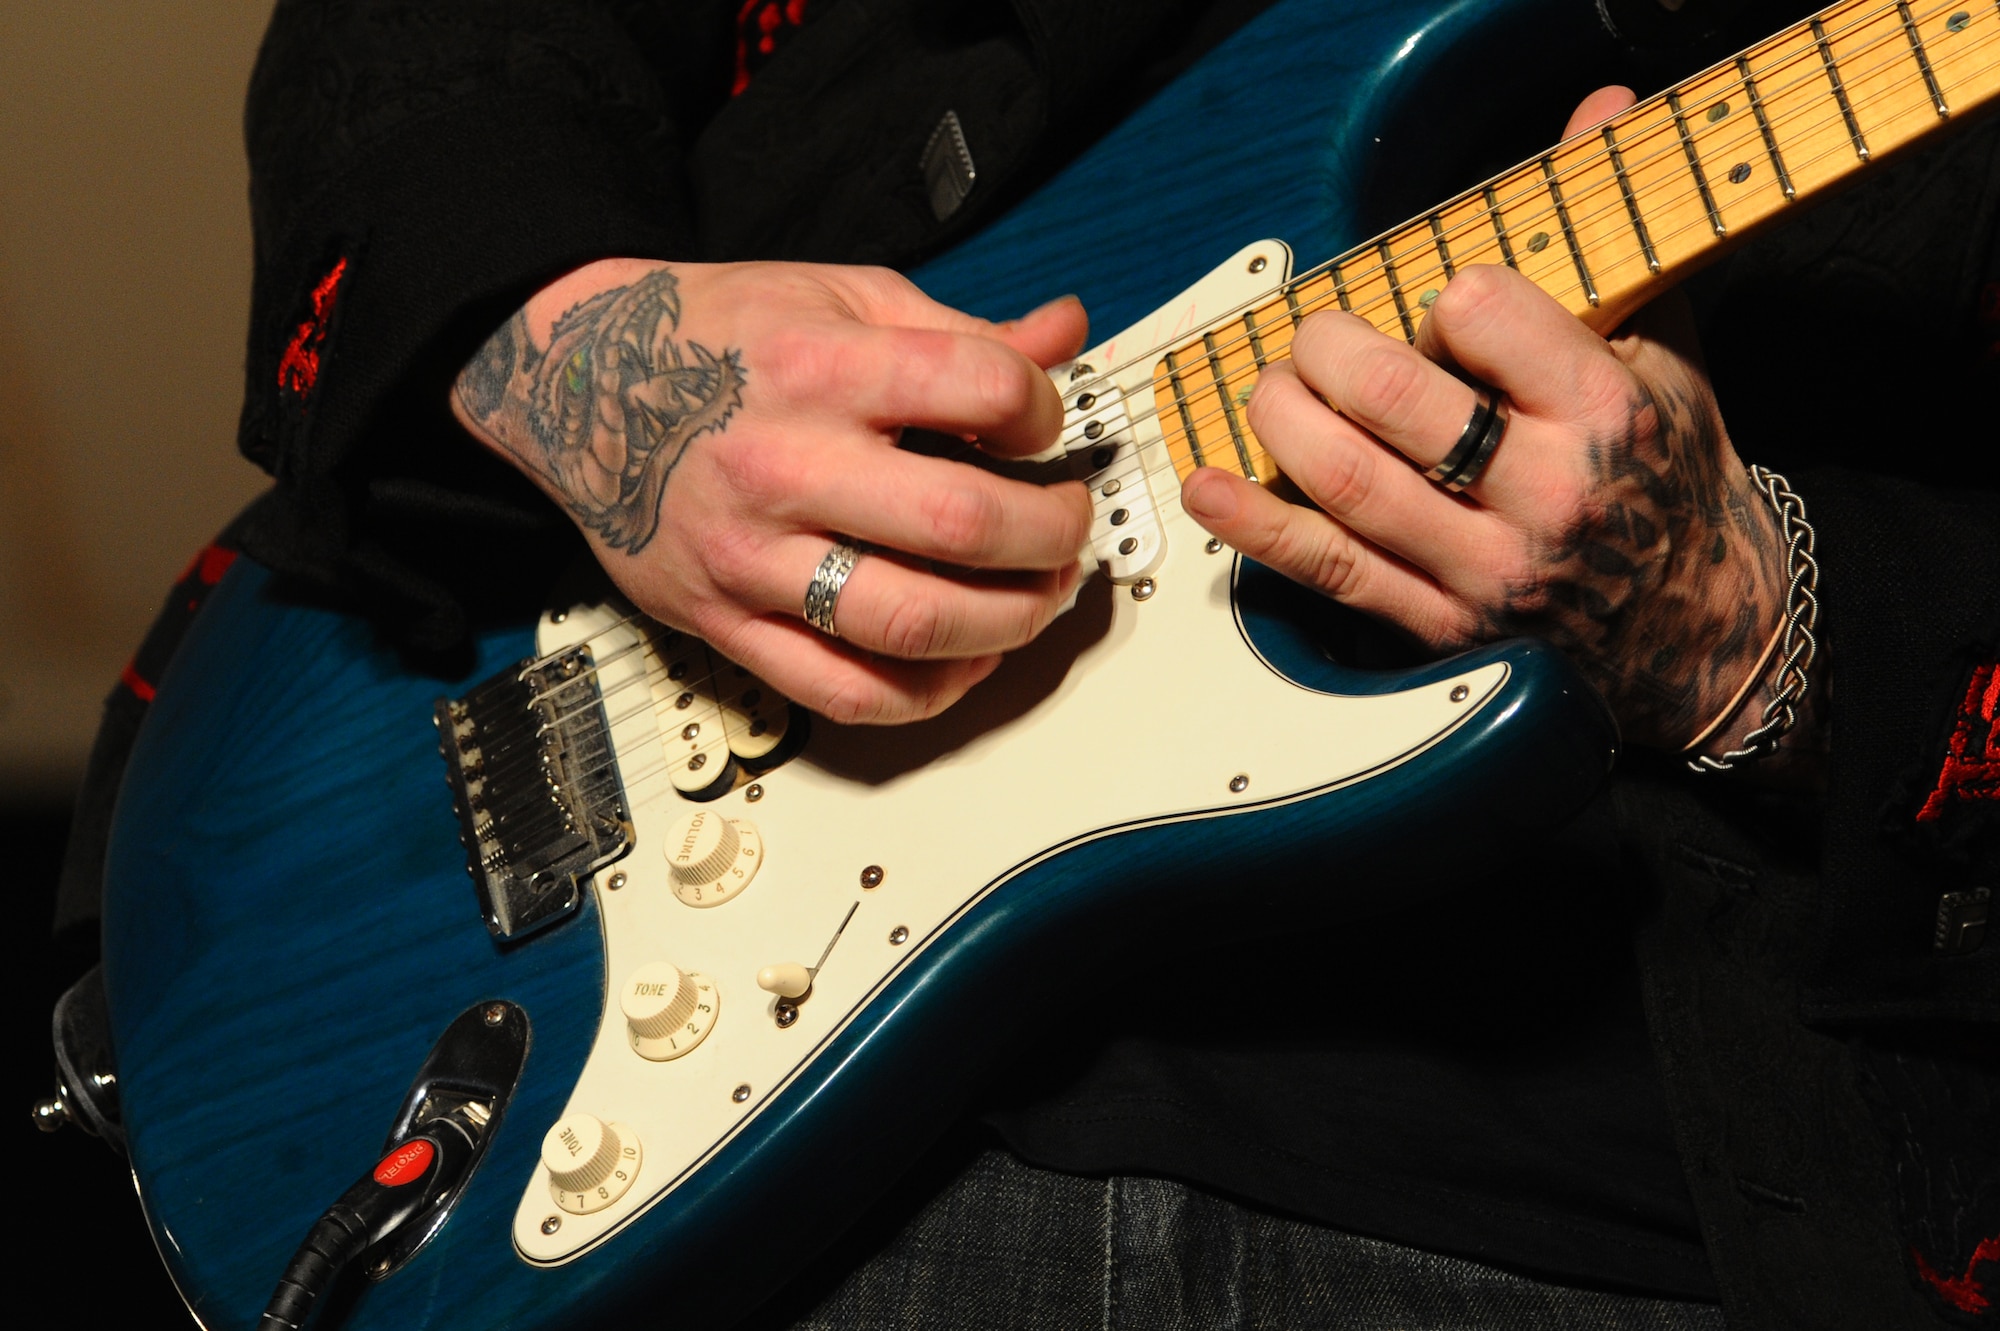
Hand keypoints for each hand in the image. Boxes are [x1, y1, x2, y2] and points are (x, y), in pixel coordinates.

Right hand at [453, 259, 1092, 724]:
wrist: (577, 383)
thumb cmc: (715, 338)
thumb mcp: (838, 296)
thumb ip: (958, 328)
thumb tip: (1063, 333)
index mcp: (818, 366)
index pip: (979, 391)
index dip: (1042, 411)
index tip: (1040, 426)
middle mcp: (782, 465)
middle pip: (960, 524)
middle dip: (1051, 534)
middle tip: (1066, 525)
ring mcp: (750, 556)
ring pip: (911, 623)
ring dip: (1009, 621)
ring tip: (1037, 595)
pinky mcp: (726, 624)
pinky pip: (845, 691)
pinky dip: (928, 692)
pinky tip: (965, 658)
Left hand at [1180, 88, 1796, 757]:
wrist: (1700, 623)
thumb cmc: (1668, 475)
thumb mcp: (1662, 350)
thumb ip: (1609, 238)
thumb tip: (1597, 109)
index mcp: (1601, 412)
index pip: (1479, 315)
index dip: (1438, 296)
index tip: (1437, 307)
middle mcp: (1543, 494)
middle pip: (1392, 398)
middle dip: (1325, 351)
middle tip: (1313, 339)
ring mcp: (1486, 567)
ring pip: (1349, 484)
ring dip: (1282, 422)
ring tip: (1271, 391)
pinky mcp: (1441, 625)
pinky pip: (1331, 570)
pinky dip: (1257, 526)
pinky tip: (1212, 488)